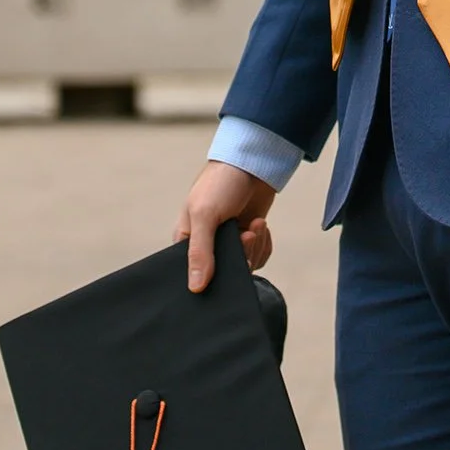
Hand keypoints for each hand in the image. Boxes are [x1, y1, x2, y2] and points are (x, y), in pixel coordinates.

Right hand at [174, 161, 276, 292]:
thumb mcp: (205, 214)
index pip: (192, 274)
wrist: (253, 162)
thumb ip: (200, 252)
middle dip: (241, 257)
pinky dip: (263, 245)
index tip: (226, 264)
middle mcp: (207, 245)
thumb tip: (195, 288)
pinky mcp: (249, 238)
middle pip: (224, 274)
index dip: (210, 276)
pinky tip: (260, 225)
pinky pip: (258, 257)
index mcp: (186, 240)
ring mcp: (230, 242)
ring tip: (255, 224)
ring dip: (255, 247)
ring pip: (244, 266)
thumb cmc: (221, 182)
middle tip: (246, 236)